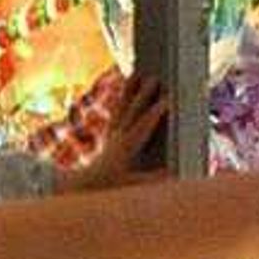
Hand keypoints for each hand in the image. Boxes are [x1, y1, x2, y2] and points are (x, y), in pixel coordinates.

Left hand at [57, 73, 171, 190]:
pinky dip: (123, 97)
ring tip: (137, 73)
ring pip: (122, 105)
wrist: (86, 184)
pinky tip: (128, 86)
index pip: (143, 125)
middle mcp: (118, 135)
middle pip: (132, 110)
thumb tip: (172, 174)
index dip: (155, 112)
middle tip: (155, 79)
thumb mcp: (132, 185)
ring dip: (131, 89)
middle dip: (144, 94)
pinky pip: (118, 110)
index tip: (167, 100)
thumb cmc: (111, 185)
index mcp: (126, 146)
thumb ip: (151, 179)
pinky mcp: (111, 132)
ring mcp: (113, 132)